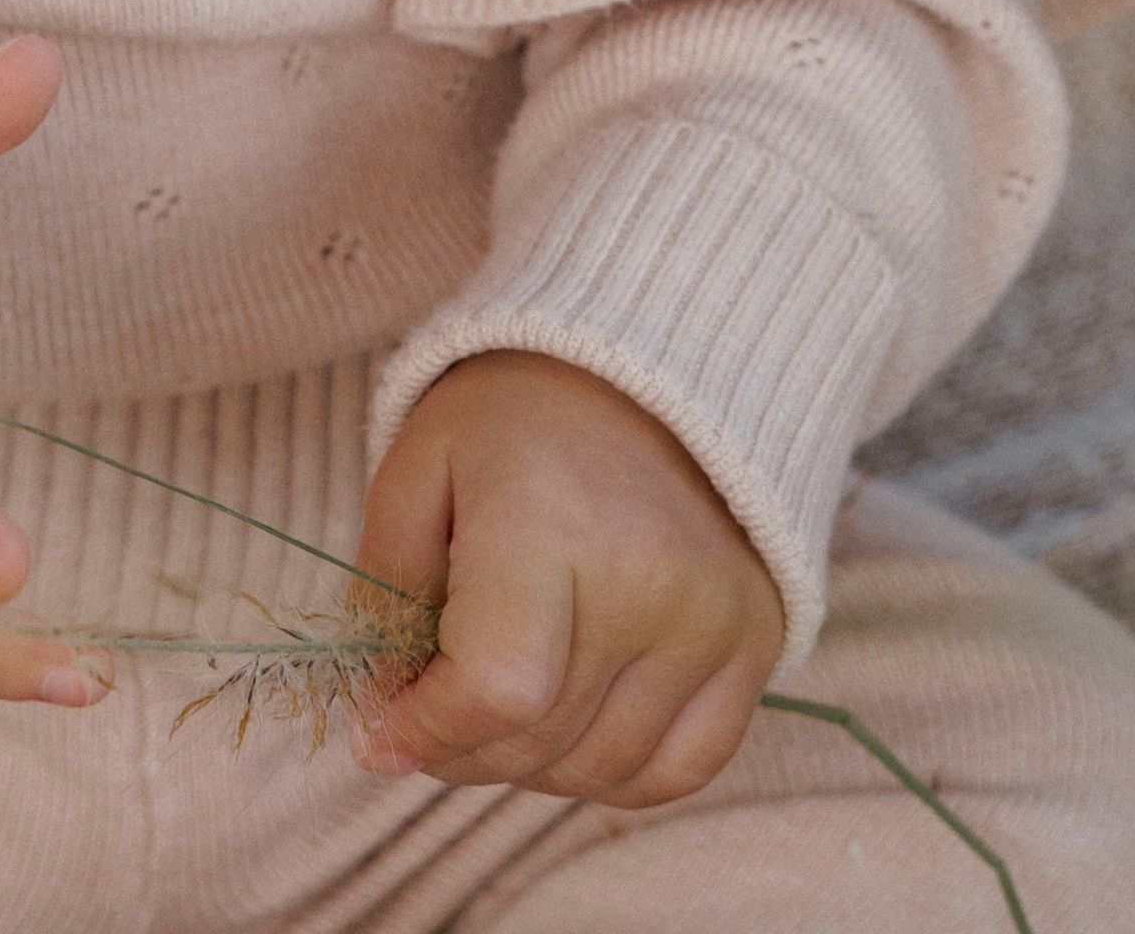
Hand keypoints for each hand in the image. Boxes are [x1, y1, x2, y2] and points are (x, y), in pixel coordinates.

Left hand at [350, 352, 783, 806]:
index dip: (425, 732)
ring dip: (528, 766)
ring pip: (601, 770)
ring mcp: (713, 621)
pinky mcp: (757, 643)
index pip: (495, 690)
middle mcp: (647, 581)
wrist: (648, 360)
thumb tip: (378, 717)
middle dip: (458, 749)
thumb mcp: (418, 466)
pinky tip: (568, 726)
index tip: (380, 732)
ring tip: (493, 706)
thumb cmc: (514, 412)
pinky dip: (612, 774)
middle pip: (539, 740)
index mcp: (550, 523)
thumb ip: (386, 593)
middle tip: (424, 712)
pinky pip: (680, 769)